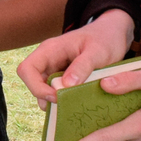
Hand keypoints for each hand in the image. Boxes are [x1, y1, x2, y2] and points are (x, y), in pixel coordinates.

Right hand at [17, 10, 136, 105]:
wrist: (113, 35)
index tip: (56, 97)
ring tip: (75, 105)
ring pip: (43, 90)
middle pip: (32, 82)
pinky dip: (64, 100)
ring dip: (55, 101)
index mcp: (50, 50)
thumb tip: (65, 86)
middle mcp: (48, 60)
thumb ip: (82, 67)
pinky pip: (56, 92)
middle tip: (67, 104)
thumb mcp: (98, 52)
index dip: (36, 87)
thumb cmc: (105, 39)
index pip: (27, 69)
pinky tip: (78, 102)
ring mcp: (54, 69)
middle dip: (46, 97)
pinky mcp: (63, 78)